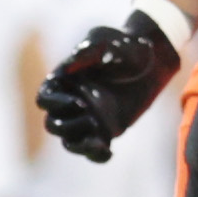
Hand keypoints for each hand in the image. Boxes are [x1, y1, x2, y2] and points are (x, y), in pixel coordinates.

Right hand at [36, 10, 181, 161]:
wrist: (152, 59)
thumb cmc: (125, 45)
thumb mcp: (108, 41)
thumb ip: (90, 50)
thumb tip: (72, 60)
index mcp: (64, 81)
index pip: (45, 99)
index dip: (54, 104)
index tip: (77, 102)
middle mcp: (71, 101)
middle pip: (53, 124)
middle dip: (68, 126)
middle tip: (92, 119)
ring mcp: (87, 117)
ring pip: (70, 141)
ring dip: (79, 145)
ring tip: (99, 143)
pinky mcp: (105, 129)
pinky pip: (94, 149)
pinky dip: (97, 155)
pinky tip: (109, 152)